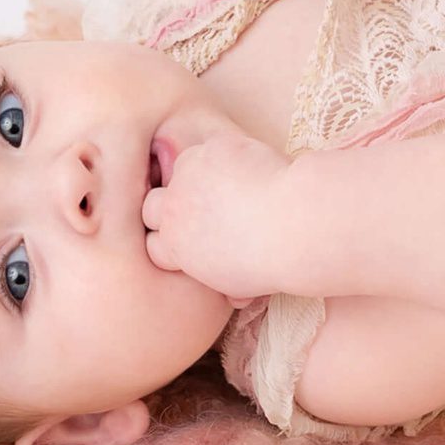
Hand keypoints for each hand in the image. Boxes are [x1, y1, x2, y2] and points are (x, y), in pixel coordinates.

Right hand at [140, 129, 295, 301]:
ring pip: (181, 168)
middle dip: (170, 206)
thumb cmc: (271, 262)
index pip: (154, 244)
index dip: (170, 240)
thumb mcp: (241, 285)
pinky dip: (229, 154)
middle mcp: (174, 210)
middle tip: (201, 205)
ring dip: (199, 174)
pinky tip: (252, 166)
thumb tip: (234, 297)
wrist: (293, 225)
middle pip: (152, 206)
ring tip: (231, 182)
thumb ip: (227, 284)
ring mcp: (190, 176)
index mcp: (176, 248)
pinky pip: (213, 147)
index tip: (190, 236)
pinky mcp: (212, 149)